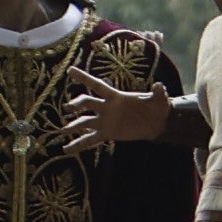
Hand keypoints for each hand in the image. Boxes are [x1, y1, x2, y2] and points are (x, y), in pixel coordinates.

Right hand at [64, 73, 186, 154]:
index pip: (97, 85)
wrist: (156, 123)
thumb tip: (159, 86)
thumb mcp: (158, 100)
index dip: (84, 78)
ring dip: (73, 126)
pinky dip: (78, 145)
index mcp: (115, 96)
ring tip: (62, 130)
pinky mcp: (107, 133)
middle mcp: (106, 107)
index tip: (70, 71)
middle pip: (88, 103)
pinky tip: (67, 150)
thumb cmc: (156, 107)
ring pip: (85, 122)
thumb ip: (158, 93)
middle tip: (69, 107)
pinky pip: (90, 140)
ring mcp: (105, 121)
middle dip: (77, 104)